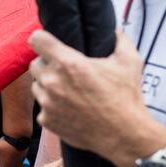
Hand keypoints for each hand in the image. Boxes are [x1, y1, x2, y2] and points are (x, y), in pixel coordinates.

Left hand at [28, 30, 165, 166]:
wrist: (125, 135)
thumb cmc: (126, 98)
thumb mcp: (130, 62)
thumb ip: (120, 40)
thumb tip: (115, 31)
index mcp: (68, 63)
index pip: (36, 40)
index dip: (41, 39)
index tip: (47, 43)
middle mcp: (52, 81)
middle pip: (35, 64)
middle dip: (47, 65)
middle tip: (65, 72)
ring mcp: (47, 102)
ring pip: (37, 86)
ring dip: (48, 87)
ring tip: (70, 93)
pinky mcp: (46, 119)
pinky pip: (42, 108)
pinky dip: (52, 108)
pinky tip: (70, 110)